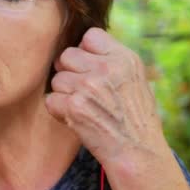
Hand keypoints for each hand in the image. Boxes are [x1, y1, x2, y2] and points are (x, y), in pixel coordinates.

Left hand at [45, 27, 189, 189]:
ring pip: (57, 78)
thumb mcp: (135, 79)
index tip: (92, 68)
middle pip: (67, 55)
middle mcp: (106, 68)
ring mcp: (89, 86)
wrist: (137, 153)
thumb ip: (112, 59)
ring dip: (65, 94)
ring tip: (85, 107)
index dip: (86, 52)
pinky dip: (59, 111)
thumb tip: (82, 46)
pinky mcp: (74, 106)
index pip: (90, 36)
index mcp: (124, 58)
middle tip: (85, 91)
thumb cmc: (135, 117)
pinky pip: (51, 99)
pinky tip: (77, 119)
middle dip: (71, 72)